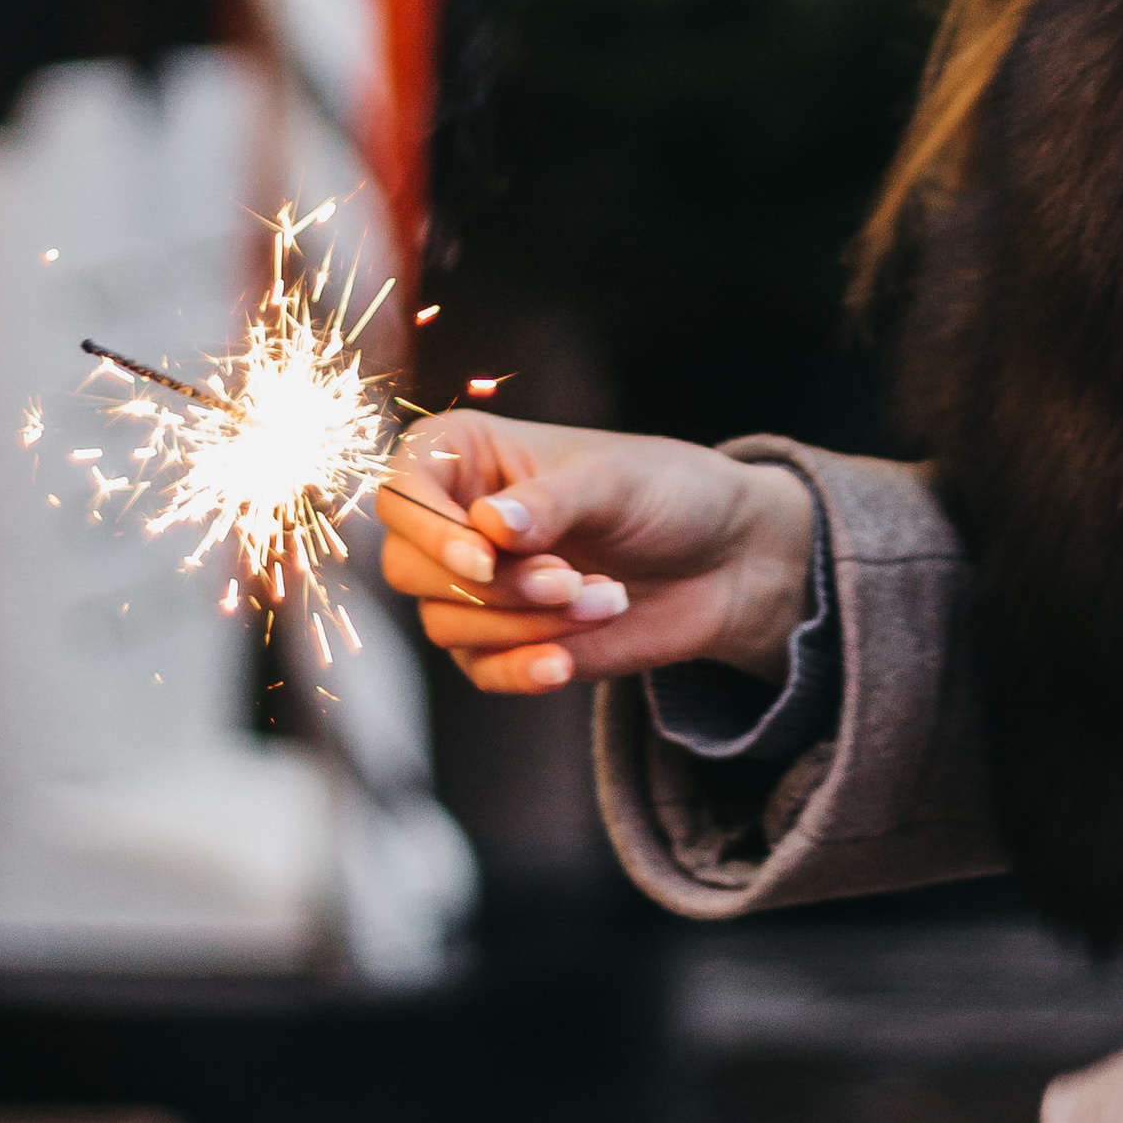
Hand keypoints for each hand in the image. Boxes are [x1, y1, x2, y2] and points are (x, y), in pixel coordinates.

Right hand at [376, 410, 816, 698]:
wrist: (722, 560)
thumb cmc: (665, 493)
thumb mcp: (613, 482)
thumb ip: (550, 502)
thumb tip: (488, 525)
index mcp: (466, 453)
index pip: (400, 491)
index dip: (429, 530)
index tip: (485, 560)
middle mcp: (455, 517)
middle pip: (409, 567)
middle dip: (494, 586)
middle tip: (569, 580)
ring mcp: (475, 584)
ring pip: (447, 623)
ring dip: (526, 623)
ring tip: (606, 597)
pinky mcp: (501, 640)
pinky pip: (481, 668)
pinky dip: (522, 668)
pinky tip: (565, 663)